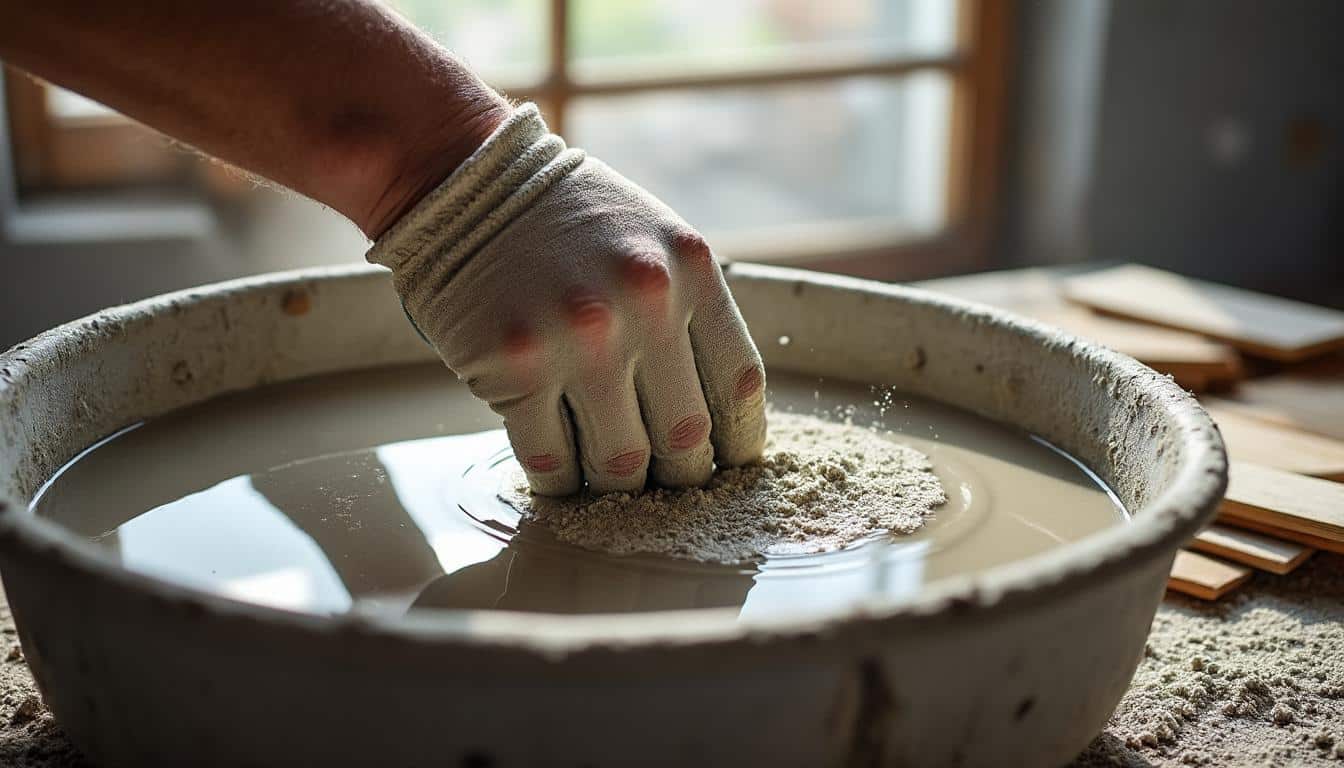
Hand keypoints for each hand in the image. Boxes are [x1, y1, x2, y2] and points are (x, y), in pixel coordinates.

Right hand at [369, 104, 766, 495]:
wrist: (468, 182)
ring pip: (621, 464)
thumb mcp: (653, 244)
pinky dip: (560, 482)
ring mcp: (577, 340)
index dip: (737, 441)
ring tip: (606, 474)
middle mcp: (643, 306)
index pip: (740, 387)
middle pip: (686, 440)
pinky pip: (552, 461)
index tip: (725, 460)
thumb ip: (689, 316)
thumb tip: (714, 420)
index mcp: (690, 273)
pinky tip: (560, 469)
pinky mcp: (514, 366)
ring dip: (617, 485)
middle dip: (679, 475)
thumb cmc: (568, 222)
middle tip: (663, 479)